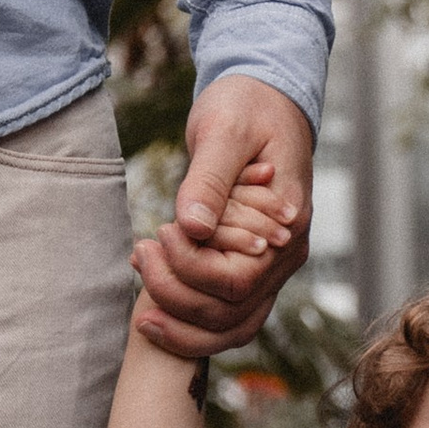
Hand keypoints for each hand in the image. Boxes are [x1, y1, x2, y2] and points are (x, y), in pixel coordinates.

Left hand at [133, 76, 314, 357]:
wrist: (265, 100)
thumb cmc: (247, 108)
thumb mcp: (225, 132)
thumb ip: (209, 182)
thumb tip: (191, 228)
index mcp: (289, 226)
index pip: (238, 280)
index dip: (191, 267)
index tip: (160, 231)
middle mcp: (285, 257)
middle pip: (232, 313)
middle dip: (176, 296)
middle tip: (139, 254)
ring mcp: (271, 268)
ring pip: (231, 327)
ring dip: (181, 322)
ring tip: (140, 292)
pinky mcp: (251, 268)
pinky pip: (226, 315)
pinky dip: (190, 323)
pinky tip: (152, 307)